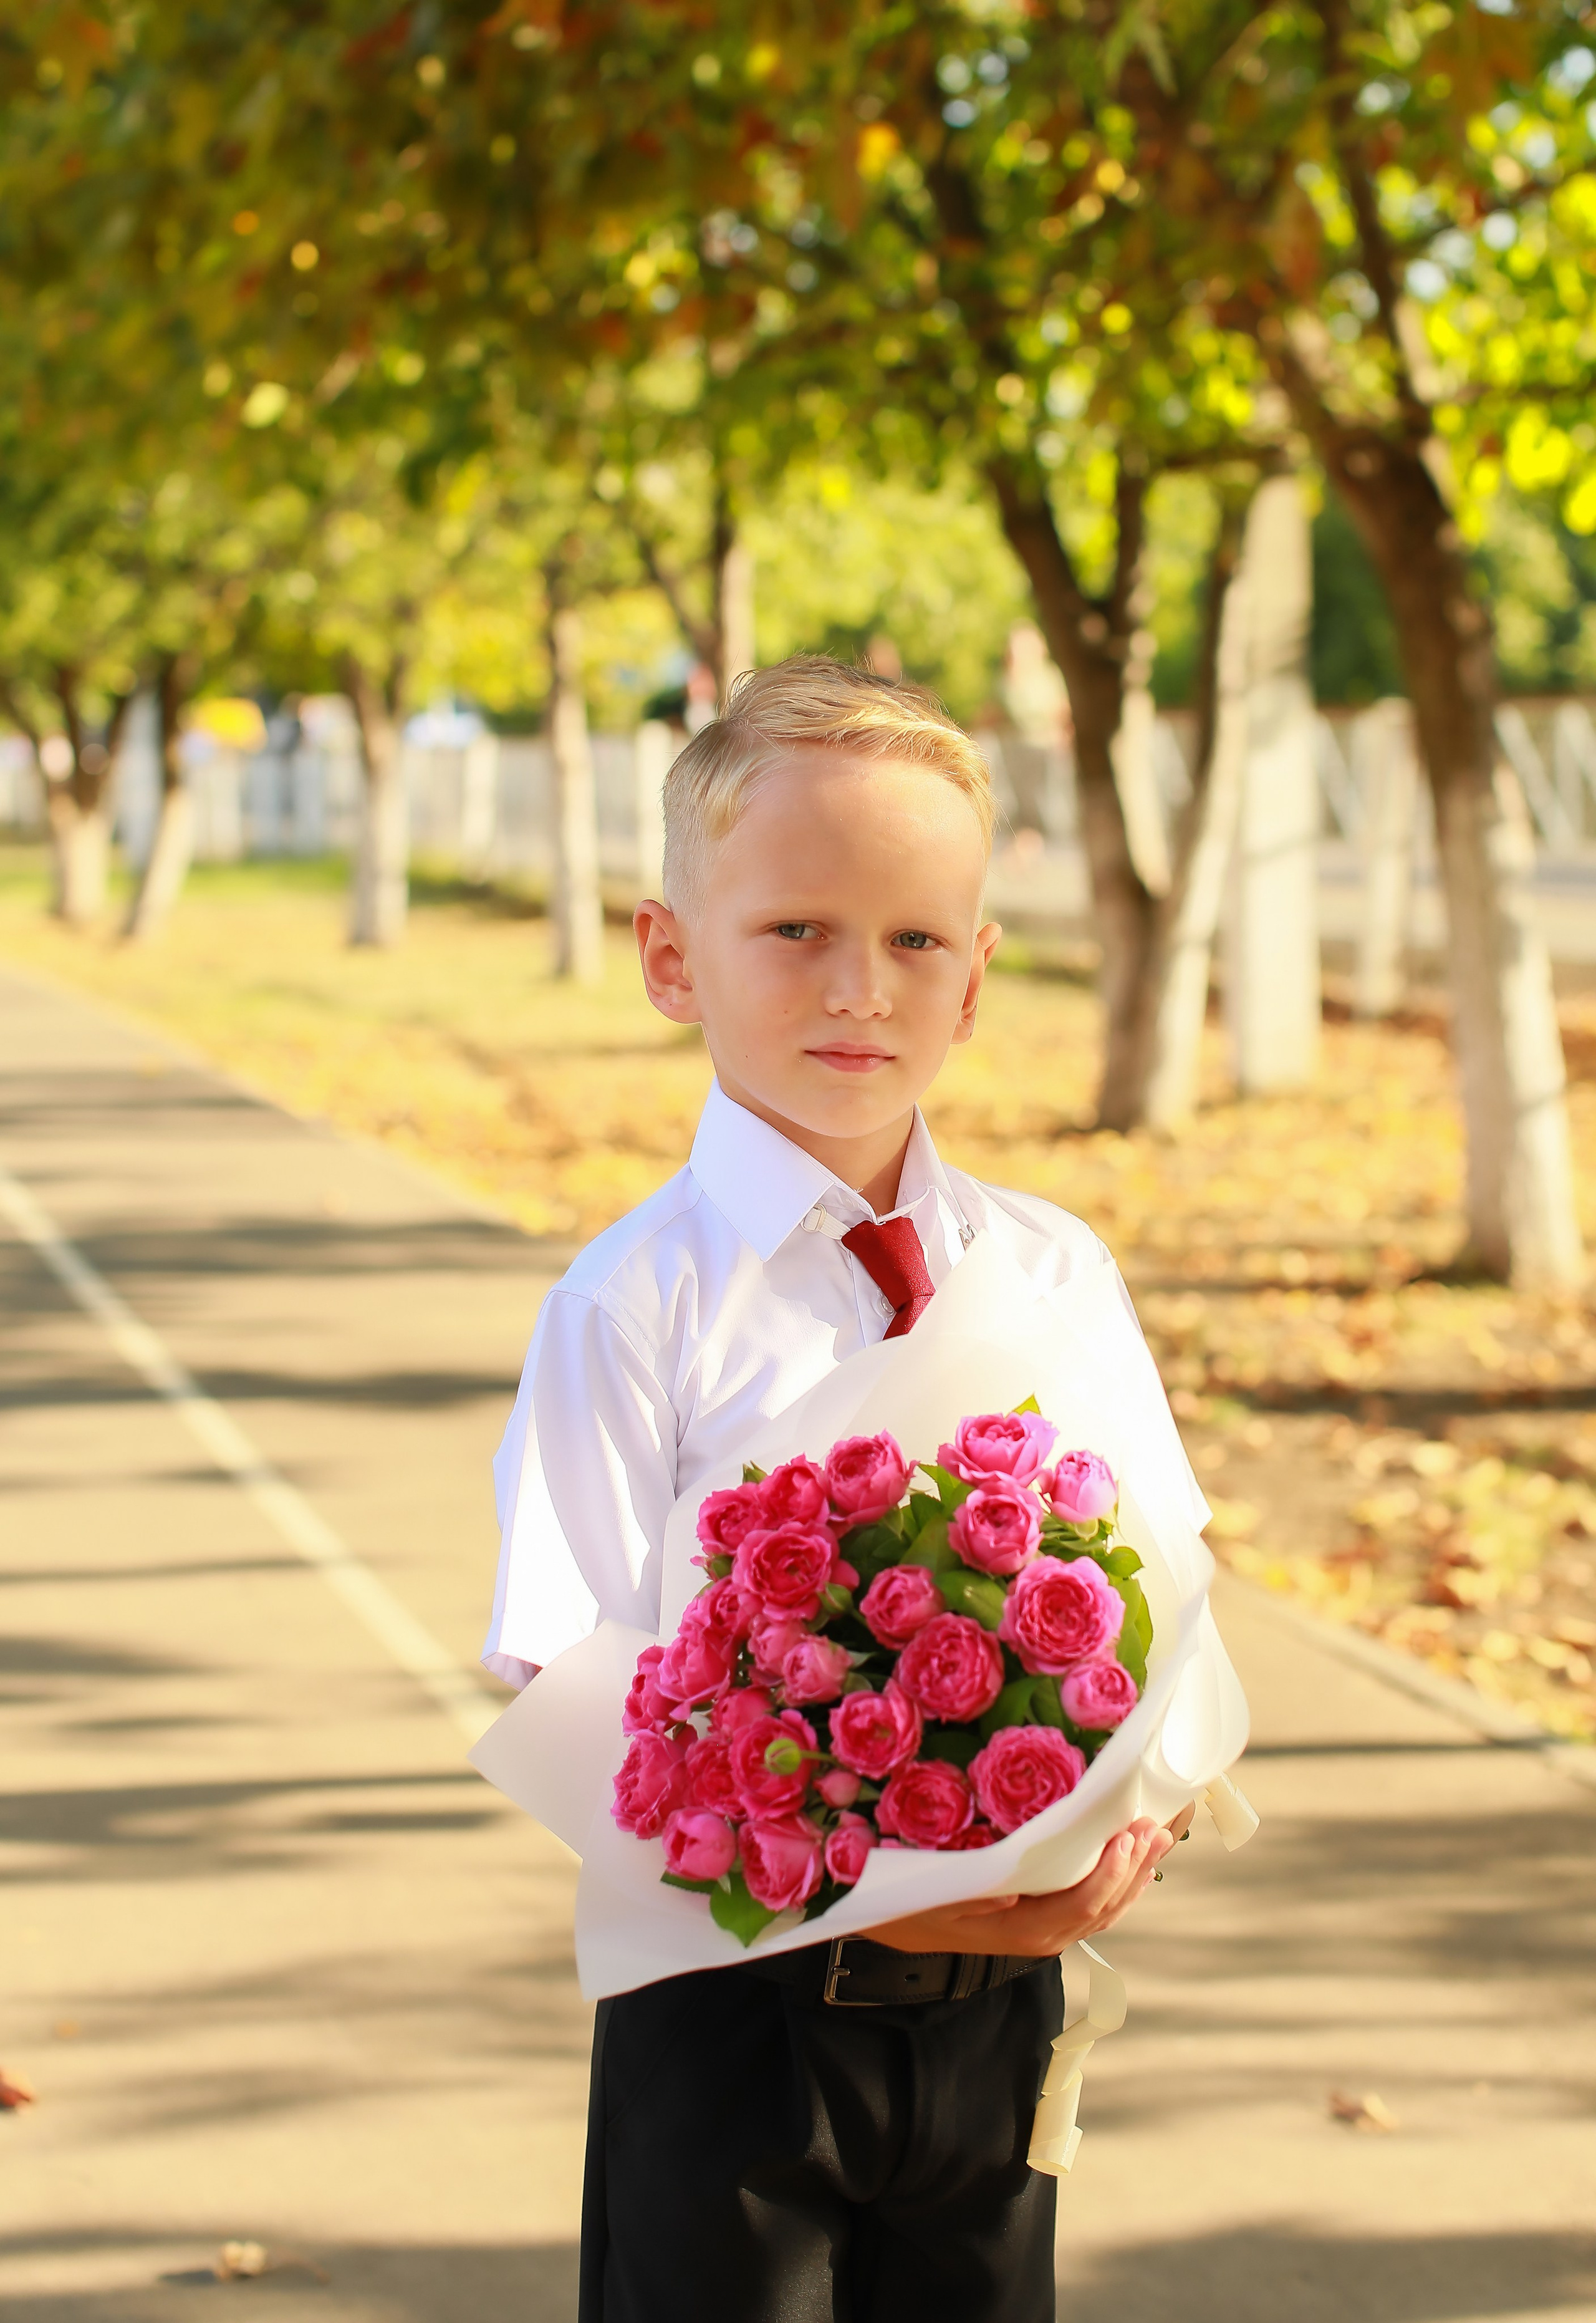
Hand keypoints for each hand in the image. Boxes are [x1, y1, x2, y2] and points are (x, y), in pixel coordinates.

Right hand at [859, 1814, 1179, 1957]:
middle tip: (1155, 1826)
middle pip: (1105, 1905)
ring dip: (1137, 1873)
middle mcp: (1047, 1937)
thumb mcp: (938, 1900)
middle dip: (1134, 1867)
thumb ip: (974, 1900)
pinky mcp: (1051, 1922)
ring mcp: (1052, 1933)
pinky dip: (1122, 1885)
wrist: (910, 1926)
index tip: (1126, 1838)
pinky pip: (1097, 1907)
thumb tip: (1011, 1894)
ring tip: (1160, 1836)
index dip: (1109, 1874)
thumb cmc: (921, 1904)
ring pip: (1107, 1907)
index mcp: (1025, 1932)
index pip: (1080, 1904)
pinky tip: (1138, 1864)